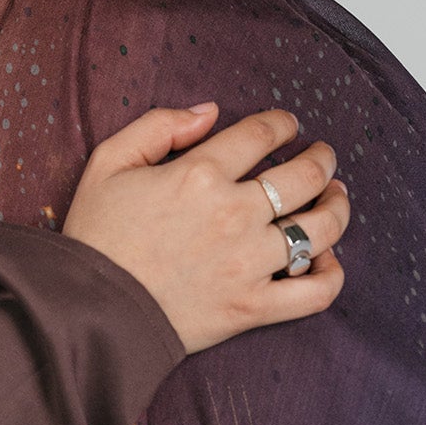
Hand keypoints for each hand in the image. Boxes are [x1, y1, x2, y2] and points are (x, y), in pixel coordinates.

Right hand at [61, 104, 348, 356]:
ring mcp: (249, 262)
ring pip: (320, 228)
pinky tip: (326, 259)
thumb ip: (158, 125)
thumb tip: (210, 113)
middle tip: (323, 156)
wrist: (88, 311)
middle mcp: (234, 214)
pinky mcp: (253, 306)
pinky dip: (330, 274)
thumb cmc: (95, 236)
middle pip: (304, 176)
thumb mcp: (108, 162)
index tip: (288, 125)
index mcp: (200, 174)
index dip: (282, 124)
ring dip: (337, 206)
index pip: (262, 134)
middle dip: (321, 158)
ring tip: (336, 197)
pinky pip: (314, 292)